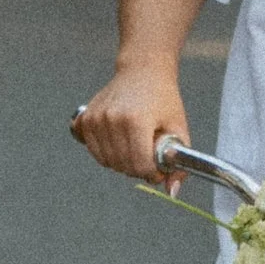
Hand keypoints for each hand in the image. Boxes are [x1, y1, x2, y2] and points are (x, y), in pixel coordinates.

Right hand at [76, 61, 187, 187]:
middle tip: (148, 157)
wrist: (143, 71)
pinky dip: (107, 154)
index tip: (158, 168)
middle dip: (138, 169)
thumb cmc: (163, 99)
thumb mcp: (178, 128)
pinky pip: (95, 152)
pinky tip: (119, 141)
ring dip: (122, 162)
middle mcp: (112, 119)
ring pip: (107, 162)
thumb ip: (179, 164)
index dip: (151, 173)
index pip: (139, 165)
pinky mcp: (86, 119)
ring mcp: (96, 118)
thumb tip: (172, 192)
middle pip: (123, 166)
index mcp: (136, 120)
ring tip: (135, 146)